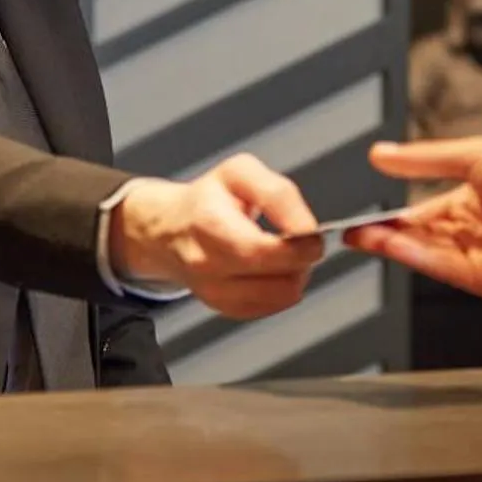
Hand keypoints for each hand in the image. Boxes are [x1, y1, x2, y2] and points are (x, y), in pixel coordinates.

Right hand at [107, 153, 322, 318]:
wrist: (169, 229)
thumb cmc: (209, 198)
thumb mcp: (241, 172)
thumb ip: (279, 195)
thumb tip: (307, 229)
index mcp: (210, 224)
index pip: (264, 250)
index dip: (301, 246)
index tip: (313, 234)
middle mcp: (207, 264)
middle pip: (279, 279)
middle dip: (303, 260)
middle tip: (304, 242)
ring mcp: (213, 292)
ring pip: (282, 296)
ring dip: (296, 275)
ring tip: (286, 253)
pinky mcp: (224, 308)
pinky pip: (273, 307)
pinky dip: (282, 289)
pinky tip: (271, 268)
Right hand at [342, 137, 481, 298]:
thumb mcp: (471, 156)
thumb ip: (422, 160)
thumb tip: (379, 154)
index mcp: (470, 203)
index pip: (421, 215)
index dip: (392, 218)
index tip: (362, 217)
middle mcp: (471, 232)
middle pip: (418, 237)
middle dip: (384, 235)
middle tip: (351, 232)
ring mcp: (476, 257)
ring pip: (424, 253)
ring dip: (392, 246)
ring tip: (361, 236)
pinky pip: (440, 266)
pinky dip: (414, 256)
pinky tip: (391, 244)